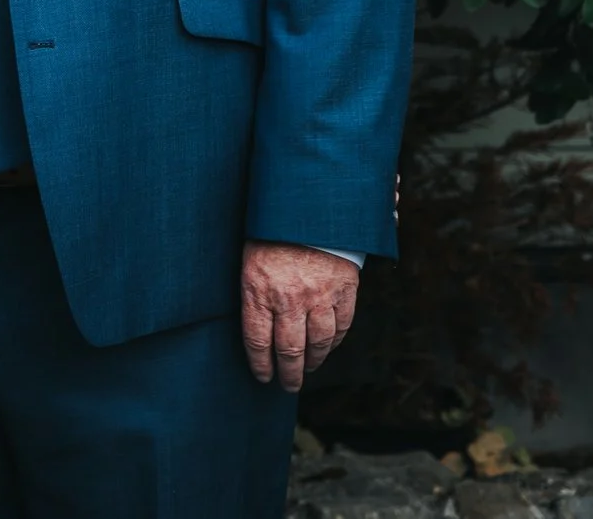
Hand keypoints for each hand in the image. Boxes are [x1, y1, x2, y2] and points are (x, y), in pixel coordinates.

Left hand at [240, 241, 358, 391]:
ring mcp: (319, 297)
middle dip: (288, 373)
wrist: (308, 208)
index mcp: (258, 290)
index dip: (260, 365)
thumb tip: (255, 327)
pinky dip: (335, 342)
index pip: (257, 341)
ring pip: (319, 343)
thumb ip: (253, 292)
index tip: (263, 377)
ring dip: (313, 362)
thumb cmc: (271, 233)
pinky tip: (327, 348)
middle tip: (287, 385)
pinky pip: (342, 326)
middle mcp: (289, 299)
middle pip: (289, 350)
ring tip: (307, 370)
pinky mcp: (344, 291)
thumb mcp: (248, 259)